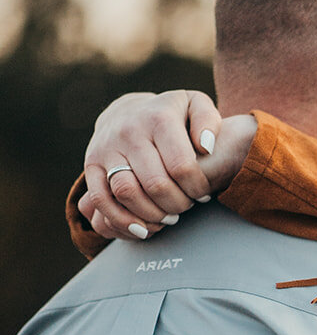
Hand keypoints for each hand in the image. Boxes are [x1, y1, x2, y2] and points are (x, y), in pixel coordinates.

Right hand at [77, 92, 255, 241]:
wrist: (127, 111)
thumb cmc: (170, 116)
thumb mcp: (195, 106)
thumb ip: (208, 121)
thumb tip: (206, 146)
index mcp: (158, 118)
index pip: (181, 166)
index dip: (197, 188)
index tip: (203, 193)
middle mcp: (129, 131)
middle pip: (156, 184)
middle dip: (178, 204)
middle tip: (186, 206)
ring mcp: (106, 148)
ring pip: (127, 193)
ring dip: (153, 214)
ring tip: (168, 216)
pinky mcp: (91, 165)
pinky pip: (100, 199)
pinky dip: (121, 220)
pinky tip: (142, 228)